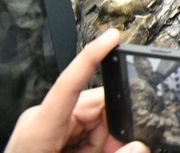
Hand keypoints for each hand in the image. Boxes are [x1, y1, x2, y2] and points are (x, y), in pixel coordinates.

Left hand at [5, 28, 147, 152]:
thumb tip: (140, 146)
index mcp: (39, 128)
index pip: (69, 83)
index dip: (92, 57)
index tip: (113, 38)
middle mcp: (41, 120)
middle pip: (94, 106)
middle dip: (113, 127)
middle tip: (116, 150)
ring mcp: (45, 127)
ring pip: (94, 120)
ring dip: (103, 141)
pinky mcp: (50, 135)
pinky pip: (85, 131)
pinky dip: (95, 145)